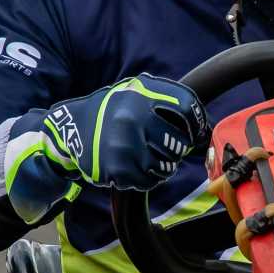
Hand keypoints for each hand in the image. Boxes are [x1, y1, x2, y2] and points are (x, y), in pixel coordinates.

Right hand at [6, 74, 206, 221]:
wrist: (69, 129)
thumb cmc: (109, 111)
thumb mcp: (134, 92)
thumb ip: (166, 101)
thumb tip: (204, 125)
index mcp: (142, 95)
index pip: (188, 109)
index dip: (197, 123)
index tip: (194, 133)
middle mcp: (134, 119)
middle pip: (178, 143)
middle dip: (175, 148)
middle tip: (164, 147)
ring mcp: (125, 146)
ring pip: (166, 166)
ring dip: (162, 165)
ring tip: (146, 155)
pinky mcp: (118, 169)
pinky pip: (149, 181)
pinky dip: (146, 177)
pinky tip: (135, 166)